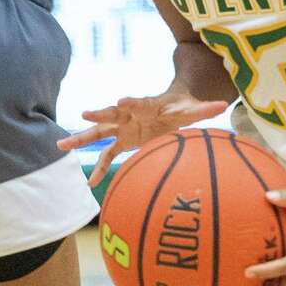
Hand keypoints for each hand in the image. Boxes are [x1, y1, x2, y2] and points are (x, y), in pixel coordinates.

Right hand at [58, 93, 228, 185]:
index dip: (128, 102)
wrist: (173, 105)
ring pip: (99, 133)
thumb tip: (224, 104)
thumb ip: (206, 108)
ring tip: (60, 147)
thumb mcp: (194, 109)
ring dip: (81, 139)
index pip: (136, 101)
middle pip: (109, 115)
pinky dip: (99, 168)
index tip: (119, 103)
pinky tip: (89, 184)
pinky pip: (107, 155)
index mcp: (146, 104)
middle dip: (96, 116)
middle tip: (83, 116)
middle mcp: (130, 114)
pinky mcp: (123, 140)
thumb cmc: (183, 107)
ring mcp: (123, 127)